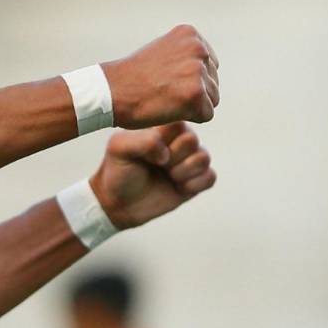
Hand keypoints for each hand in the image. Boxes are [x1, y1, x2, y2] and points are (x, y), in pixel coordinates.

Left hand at [89, 123, 215, 228]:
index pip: (179, 124)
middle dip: (173, 158)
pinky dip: (194, 184)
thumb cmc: (117, 171)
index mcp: (163, 128)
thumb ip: (143, 140)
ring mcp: (188, 161)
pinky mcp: (194, 181)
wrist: (117, 203)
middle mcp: (178, 142)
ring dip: (183, 172)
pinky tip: (178, 188)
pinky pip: (210, 177)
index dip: (166, 141)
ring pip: (203, 158)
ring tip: (167, 177)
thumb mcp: (119, 149)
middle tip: (158, 166)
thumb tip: (166, 152)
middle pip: (192, 140)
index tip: (148, 154)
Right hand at [102, 25, 218, 127]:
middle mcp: (198, 49)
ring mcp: (197, 71)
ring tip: (167, 103)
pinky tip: (169, 112)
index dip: (189, 80)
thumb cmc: (130, 78)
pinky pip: (206, 114)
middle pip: (213, 81)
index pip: (209, 64)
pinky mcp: (195, 94)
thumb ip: (184, 54)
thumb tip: (206, 66)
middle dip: (193, 93)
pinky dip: (190, 118)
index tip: (168, 84)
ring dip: (192, 106)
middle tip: (165, 96)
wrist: (111, 92)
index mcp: (190, 35)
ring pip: (212, 98)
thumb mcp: (160, 51)